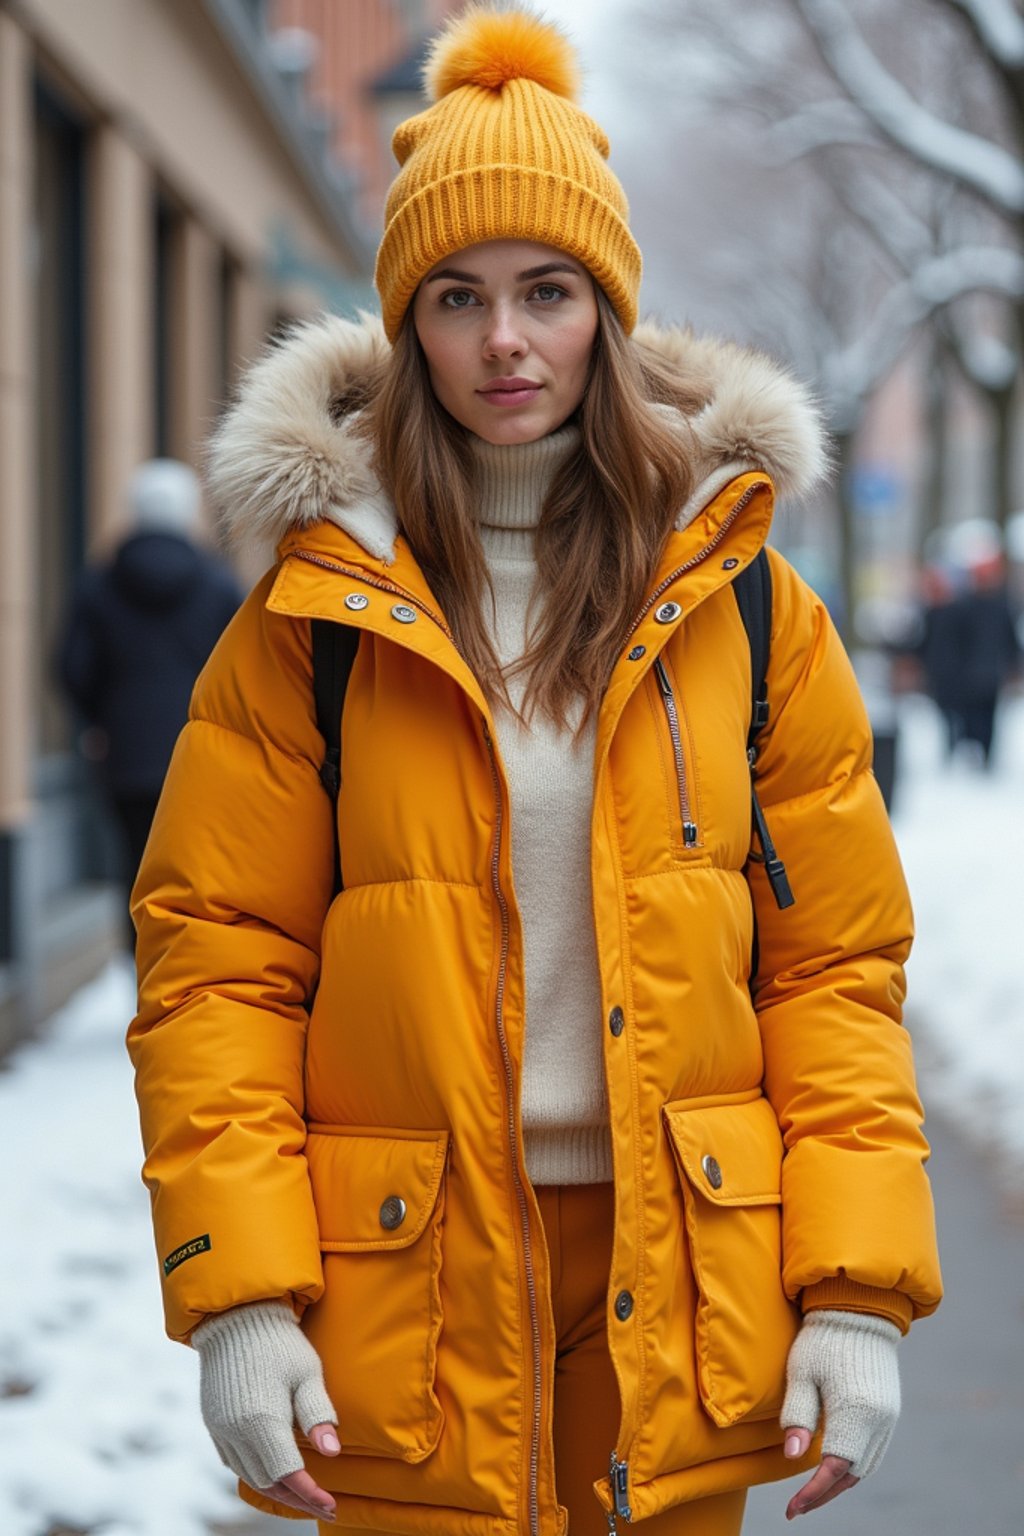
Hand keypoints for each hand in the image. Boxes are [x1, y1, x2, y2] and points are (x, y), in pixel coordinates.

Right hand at [192, 1300, 340, 1521]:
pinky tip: (275, 1471)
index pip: (289, 1474)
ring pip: (249, 1477)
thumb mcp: (307, 1372)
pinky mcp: (213, 1424)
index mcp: (261, 1420)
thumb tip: (331, 1453)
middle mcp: (235, 1431)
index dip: (311, 1495)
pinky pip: (234, 1462)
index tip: (332, 1505)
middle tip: (324, 1502)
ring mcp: (220, 1429)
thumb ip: (318, 1414)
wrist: (236, 1317)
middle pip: (268, 1482)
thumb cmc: (279, 1341)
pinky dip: (256, 1473)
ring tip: (304, 1493)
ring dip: (276, 1489)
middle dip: (296, 1497)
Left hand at [780, 1309, 900, 1519]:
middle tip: (798, 1506)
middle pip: (853, 1474)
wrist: (859, 1310)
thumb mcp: (802, 1374)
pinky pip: (874, 1450)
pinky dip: (854, 1465)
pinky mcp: (890, 1410)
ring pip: (866, 1466)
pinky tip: (833, 1466)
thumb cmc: (823, 1339)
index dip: (812, 1492)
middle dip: (825, 1494)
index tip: (792, 1508)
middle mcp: (879, 1421)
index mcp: (856, 1412)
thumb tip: (792, 1457)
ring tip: (813, 1493)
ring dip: (840, 1483)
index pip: (834, 1468)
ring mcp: (889, 1417)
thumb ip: (798, 1416)